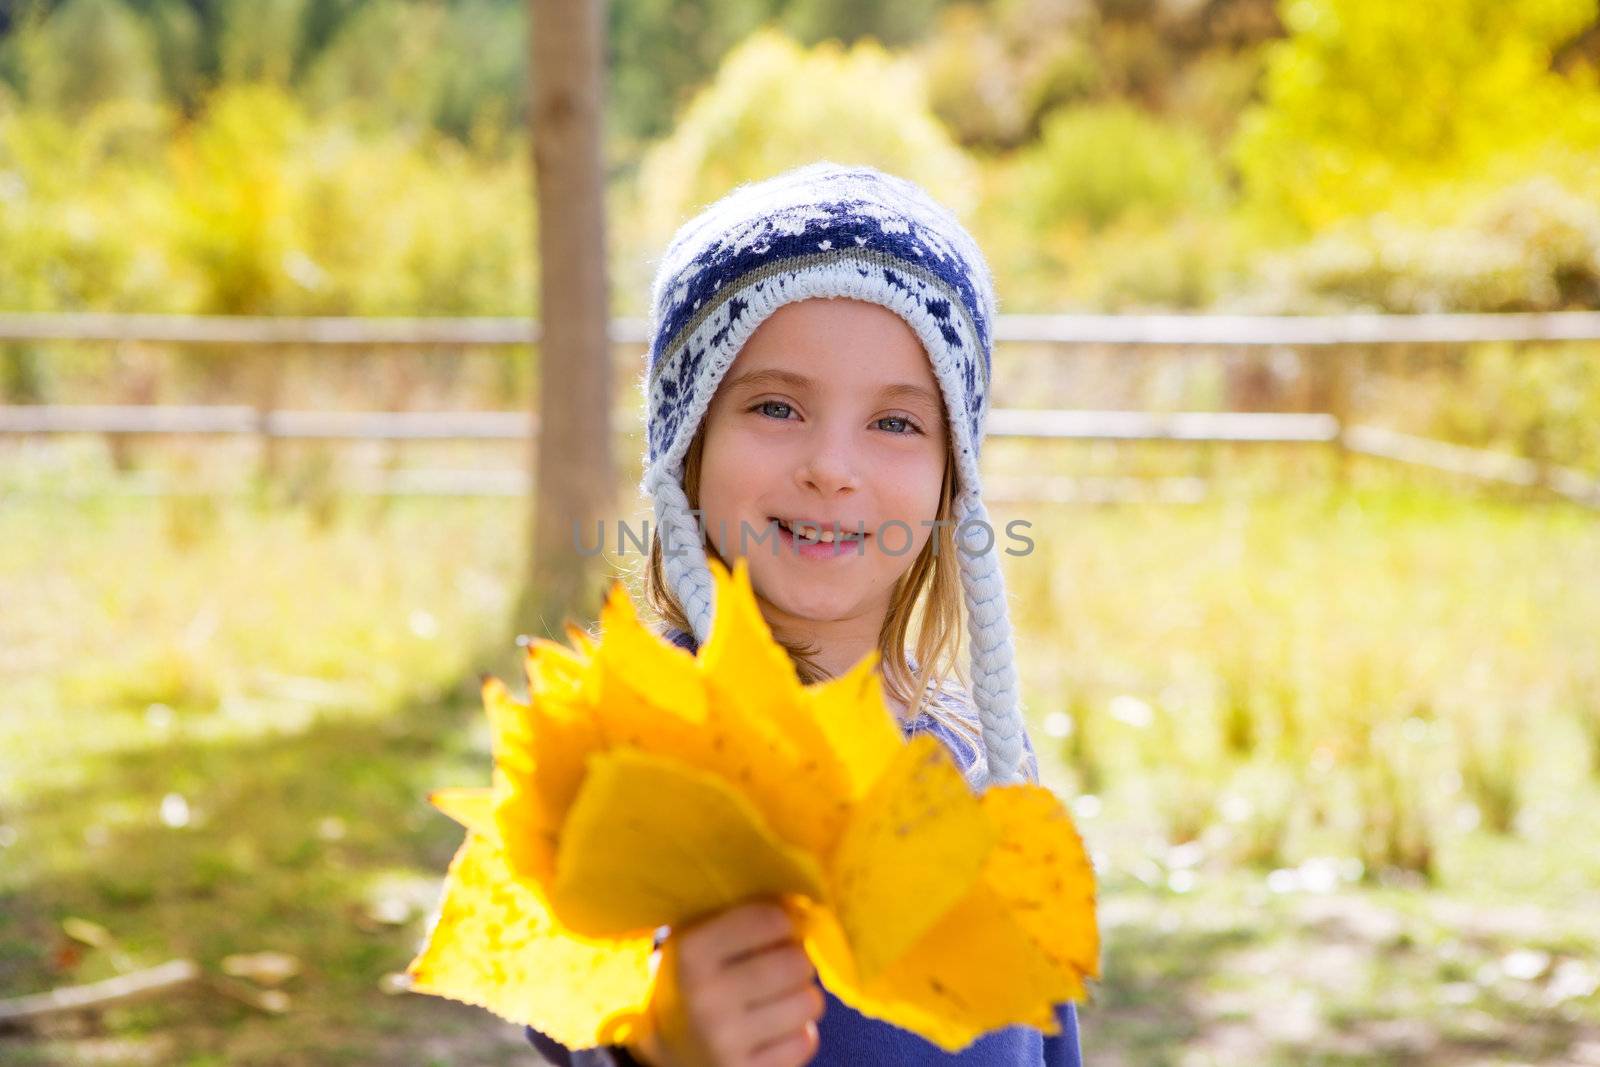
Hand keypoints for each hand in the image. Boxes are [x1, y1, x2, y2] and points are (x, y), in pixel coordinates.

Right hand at [626, 898, 822, 1066]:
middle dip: (798, 960)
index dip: (785, 920)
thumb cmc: (695, 979)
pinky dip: (799, 1032)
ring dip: (803, 996)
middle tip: (785, 964)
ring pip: (808, 1003)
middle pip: (796, 962)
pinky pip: (805, 1042)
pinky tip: (777, 1028)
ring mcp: (726, 1041)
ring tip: (782, 996)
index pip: (769, 920)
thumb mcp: (699, 938)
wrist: (669, 1048)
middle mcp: (707, 997)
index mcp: (692, 953)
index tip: (779, 927)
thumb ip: (742, 916)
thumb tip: (801, 906)